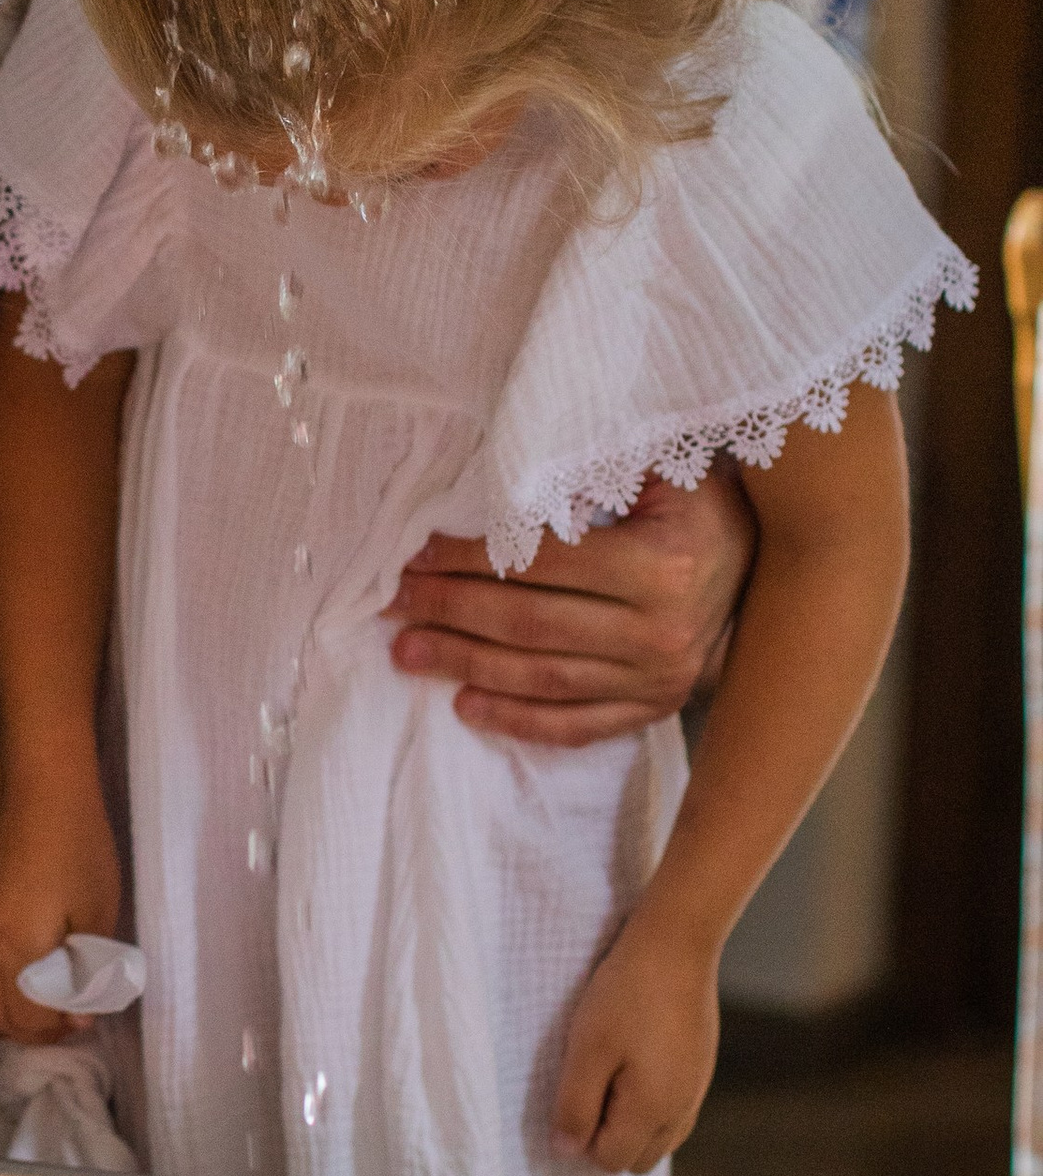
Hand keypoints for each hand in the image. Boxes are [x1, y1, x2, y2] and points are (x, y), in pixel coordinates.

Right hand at [0, 783, 123, 1044]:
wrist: (43, 794)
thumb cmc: (80, 851)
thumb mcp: (97, 915)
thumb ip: (86, 973)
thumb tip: (78, 1018)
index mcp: (19, 951)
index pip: (29, 1018)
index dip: (56, 1031)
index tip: (84, 1023)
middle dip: (30, 1031)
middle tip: (64, 1023)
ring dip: (3, 1016)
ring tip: (38, 1012)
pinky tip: (13, 983)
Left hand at [386, 469, 754, 746]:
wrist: (782, 573)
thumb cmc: (708, 509)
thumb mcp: (673, 470)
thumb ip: (603, 464)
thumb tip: (522, 450)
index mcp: (661, 565)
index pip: (542, 563)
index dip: (471, 558)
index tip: (416, 552)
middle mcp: (660, 632)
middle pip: (531, 625)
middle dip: (452, 611)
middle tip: (393, 603)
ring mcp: (659, 679)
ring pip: (544, 679)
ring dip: (467, 666)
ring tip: (408, 652)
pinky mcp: (655, 708)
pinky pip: (577, 726)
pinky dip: (519, 721)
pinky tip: (467, 707)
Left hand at [551, 907, 722, 1173]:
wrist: (677, 944)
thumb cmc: (626, 994)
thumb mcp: (586, 1049)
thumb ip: (574, 1106)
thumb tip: (566, 1152)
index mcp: (654, 1111)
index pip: (610, 1161)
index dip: (582, 1137)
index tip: (572, 1093)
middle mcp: (682, 1110)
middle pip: (638, 1158)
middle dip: (608, 1138)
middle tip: (589, 1085)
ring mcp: (696, 1090)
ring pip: (659, 1138)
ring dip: (629, 1123)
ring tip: (609, 1074)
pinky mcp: (701, 1069)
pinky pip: (673, 1110)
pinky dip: (649, 1103)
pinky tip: (633, 1061)